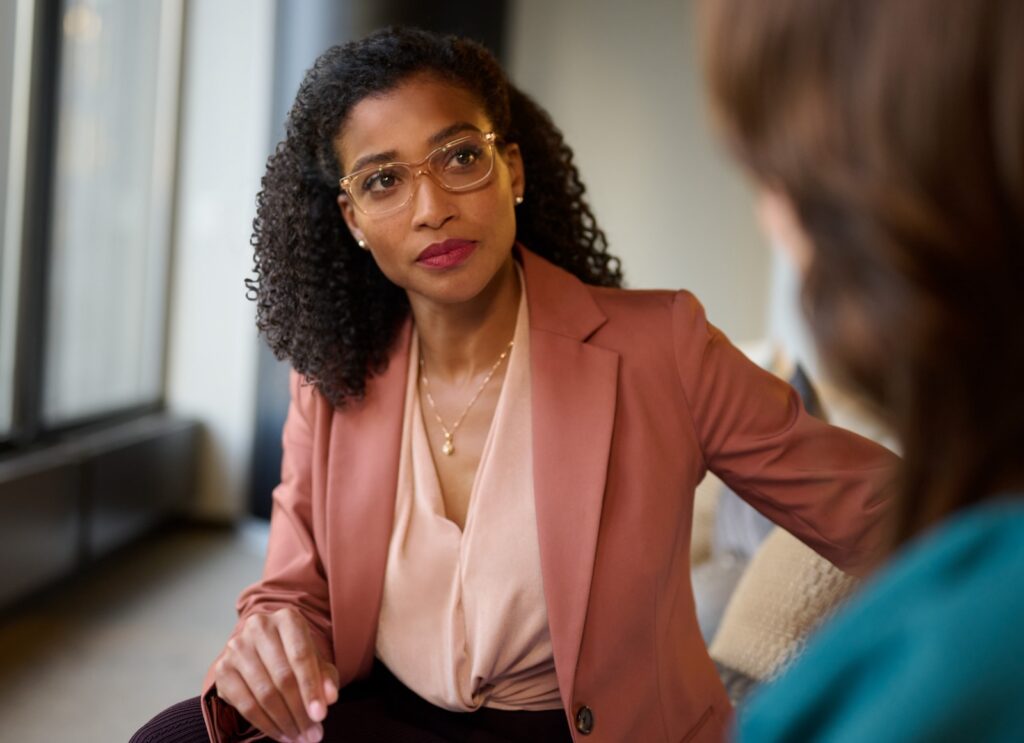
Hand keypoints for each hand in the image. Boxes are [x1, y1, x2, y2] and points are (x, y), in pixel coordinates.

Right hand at [213, 607, 339, 742]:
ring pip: (264, 694)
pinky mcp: (222, 669)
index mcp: (287, 619)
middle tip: (313, 734)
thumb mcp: (315, 661)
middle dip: (300, 711)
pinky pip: (246, 705)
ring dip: (285, 722)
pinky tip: (281, 734)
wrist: (261, 650)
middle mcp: (259, 627)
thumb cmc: (294, 655)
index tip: (321, 715)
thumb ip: (326, 677)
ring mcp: (237, 647)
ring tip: (300, 737)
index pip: (301, 656)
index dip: (311, 687)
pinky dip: (266, 725)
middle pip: (283, 677)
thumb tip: (330, 698)